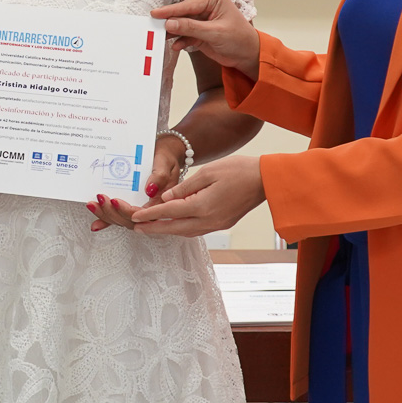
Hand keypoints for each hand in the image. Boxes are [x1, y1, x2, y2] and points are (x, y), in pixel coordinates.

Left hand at [86, 133, 186, 231]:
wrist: (164, 154)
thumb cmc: (166, 159)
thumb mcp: (165, 163)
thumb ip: (160, 176)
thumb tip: (150, 190)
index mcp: (160, 203)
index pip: (143, 214)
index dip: (126, 210)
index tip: (115, 201)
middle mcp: (150, 209)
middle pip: (129, 220)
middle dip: (112, 212)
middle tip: (101, 198)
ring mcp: (139, 208)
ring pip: (122, 220)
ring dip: (106, 215)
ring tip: (93, 204)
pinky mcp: (131, 205)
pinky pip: (118, 216)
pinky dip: (106, 221)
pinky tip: (96, 224)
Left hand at [127, 154, 266, 236]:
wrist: (266, 180)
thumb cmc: (239, 170)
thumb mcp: (208, 172)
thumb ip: (185, 187)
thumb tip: (167, 198)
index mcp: (203, 206)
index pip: (169, 212)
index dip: (150, 214)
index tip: (135, 217)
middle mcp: (209, 220)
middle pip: (175, 228)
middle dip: (154, 229)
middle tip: (136, 228)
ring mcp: (217, 224)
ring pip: (186, 232)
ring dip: (168, 230)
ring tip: (152, 227)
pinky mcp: (223, 223)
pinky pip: (197, 229)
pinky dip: (182, 228)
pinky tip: (176, 223)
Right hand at [151, 0, 259, 78]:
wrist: (247, 55)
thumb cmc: (240, 39)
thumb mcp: (215, 33)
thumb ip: (191, 28)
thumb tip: (170, 23)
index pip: (188, 5)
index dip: (170, 10)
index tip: (155, 14)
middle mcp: (205, 6)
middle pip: (181, 13)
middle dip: (169, 21)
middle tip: (153, 26)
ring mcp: (201, 19)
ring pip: (180, 24)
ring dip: (172, 32)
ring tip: (160, 38)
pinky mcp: (198, 32)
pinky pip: (184, 35)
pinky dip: (179, 41)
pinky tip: (176, 45)